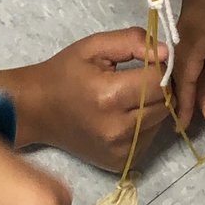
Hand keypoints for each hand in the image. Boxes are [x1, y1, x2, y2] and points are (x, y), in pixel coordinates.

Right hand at [0, 29, 171, 171]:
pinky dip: (143, 125)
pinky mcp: (120, 163)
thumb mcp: (94, 46)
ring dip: (153, 107)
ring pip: (160, 121)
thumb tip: (167, 53)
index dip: (158, 68)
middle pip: (165, 104)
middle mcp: (118, 129)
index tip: (145, 62)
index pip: (160, 82)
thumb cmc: (65, 73)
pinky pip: (148, 138)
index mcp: (109, 96)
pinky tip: (123, 116)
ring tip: (128, 97)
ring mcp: (119, 150)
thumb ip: (132, 41)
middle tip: (137, 78)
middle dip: (158, 88)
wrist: (37, 110)